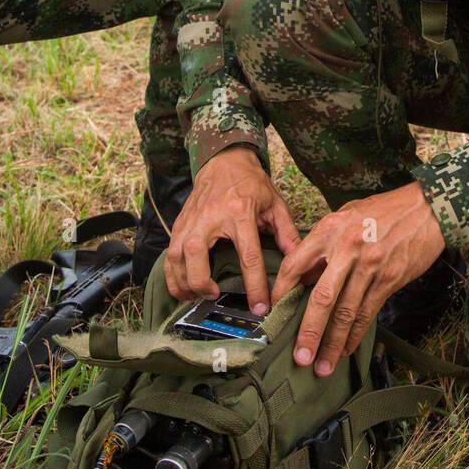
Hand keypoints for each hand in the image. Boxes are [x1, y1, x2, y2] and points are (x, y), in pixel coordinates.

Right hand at [164, 146, 300, 311]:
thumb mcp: (275, 204)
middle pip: (197, 257)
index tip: (260, 306)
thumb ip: (288, 234)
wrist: (224, 161)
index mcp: (240, 213)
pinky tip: (183, 288)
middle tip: (215, 296)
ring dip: (184, 283)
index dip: (255, 286)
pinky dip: (172, 275)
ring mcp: (190, 221)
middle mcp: (211, 218)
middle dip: (202, 283)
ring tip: (198, 297)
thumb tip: (299, 262)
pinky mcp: (179, 225)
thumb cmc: (251, 184)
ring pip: (176, 258)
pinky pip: (169, 255)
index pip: (248, 256)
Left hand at [271, 182, 445, 377]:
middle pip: (321, 298)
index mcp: (329, 229)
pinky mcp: (389, 279)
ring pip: (346, 312)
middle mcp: (347, 249)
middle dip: (308, 332)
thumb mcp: (346, 215)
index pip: (295, 265)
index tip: (274, 313)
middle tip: (299, 357)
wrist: (426, 209)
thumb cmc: (384, 210)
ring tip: (322, 366)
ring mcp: (370, 266)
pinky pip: (367, 313)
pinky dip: (356, 335)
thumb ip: (323, 243)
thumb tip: (305, 277)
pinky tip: (346, 349)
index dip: (282, 292)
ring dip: (333, 343)